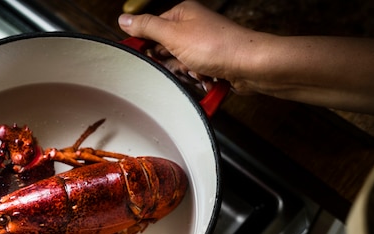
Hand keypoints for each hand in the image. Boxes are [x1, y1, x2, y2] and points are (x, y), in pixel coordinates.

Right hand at [119, 1, 257, 93]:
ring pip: (179, 65)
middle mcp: (193, 28)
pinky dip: (198, 79)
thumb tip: (124, 21)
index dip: (146, 45)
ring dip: (186, 73)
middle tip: (179, 63)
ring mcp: (203, 46)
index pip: (151, 29)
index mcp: (182, 14)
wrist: (248, 66)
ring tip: (198, 69)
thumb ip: (146, 27)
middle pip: (164, 50)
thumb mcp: (173, 35)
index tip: (142, 57)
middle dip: (170, 63)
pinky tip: (206, 77)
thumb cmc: (218, 46)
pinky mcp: (211, 63)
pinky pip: (194, 75)